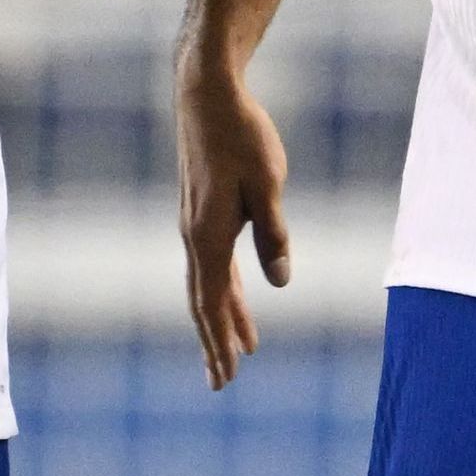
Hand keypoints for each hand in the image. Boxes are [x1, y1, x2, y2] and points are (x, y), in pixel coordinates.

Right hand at [175, 63, 292, 389]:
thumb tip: (280, 283)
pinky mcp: (201, 210)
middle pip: (204, 301)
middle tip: (222, 383)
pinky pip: (212, 261)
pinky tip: (238, 296)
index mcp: (209, 234)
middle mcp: (194, 234)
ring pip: (207, 282)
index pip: (212, 302)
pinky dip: (224, 286)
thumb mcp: (269, 184)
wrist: (205, 93)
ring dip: (222, 317)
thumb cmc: (241, 134)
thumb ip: (274, 234)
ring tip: (241, 348)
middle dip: (215, 342)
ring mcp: (194, 223)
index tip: (227, 375)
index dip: (220, 340)